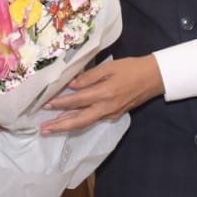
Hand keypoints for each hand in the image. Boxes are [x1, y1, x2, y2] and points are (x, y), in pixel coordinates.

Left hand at [39, 55, 162, 133]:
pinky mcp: (114, 115)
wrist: (153, 78)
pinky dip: (79, 121)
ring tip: (51, 128)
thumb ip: (89, 77)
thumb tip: (71, 85)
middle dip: (59, 126)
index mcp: (104, 93)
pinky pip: (93, 120)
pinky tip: (70, 120)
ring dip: (67, 126)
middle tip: (43, 129)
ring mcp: (110, 113)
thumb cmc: (131, 68)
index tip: (45, 105)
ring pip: (85, 123)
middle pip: (79, 120)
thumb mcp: (109, 67)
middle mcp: (106, 107)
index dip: (60, 103)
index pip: (77, 100)